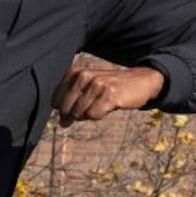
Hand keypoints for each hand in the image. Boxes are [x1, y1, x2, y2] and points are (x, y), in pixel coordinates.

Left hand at [51, 64, 165, 123]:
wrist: (140, 81)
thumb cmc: (110, 88)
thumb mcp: (88, 91)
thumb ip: (71, 104)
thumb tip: (62, 123)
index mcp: (74, 72)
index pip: (55, 101)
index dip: (65, 110)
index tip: (80, 105)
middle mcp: (83, 75)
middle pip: (65, 108)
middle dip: (75, 115)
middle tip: (92, 107)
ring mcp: (96, 84)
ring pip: (79, 113)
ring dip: (90, 114)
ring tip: (102, 105)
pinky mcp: (109, 94)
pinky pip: (94, 115)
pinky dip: (100, 115)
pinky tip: (109, 106)